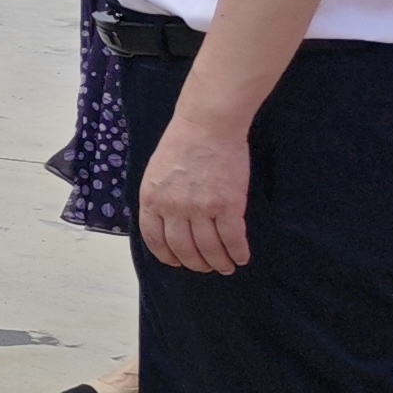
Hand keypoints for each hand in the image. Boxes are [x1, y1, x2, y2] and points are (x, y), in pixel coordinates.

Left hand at [136, 108, 251, 271]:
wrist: (208, 124)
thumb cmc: (182, 142)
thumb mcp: (156, 172)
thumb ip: (158, 197)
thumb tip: (165, 221)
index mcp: (151, 199)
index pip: (155, 239)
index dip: (167, 255)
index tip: (176, 262)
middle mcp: (173, 208)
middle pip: (183, 248)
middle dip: (195, 263)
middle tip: (205, 268)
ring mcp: (201, 208)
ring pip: (209, 248)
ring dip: (218, 262)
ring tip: (225, 267)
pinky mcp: (228, 205)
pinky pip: (232, 238)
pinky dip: (237, 252)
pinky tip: (241, 257)